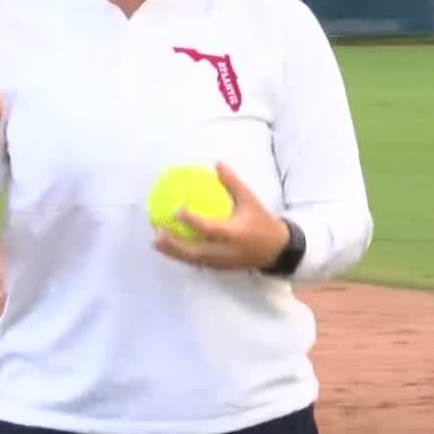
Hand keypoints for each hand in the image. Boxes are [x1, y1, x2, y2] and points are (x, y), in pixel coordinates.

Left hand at [153, 162, 288, 271]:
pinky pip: (198, 263)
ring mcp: (222, 263)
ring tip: (156, 243)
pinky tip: (170, 249)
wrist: (277, 250)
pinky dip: (183, 256)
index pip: (209, 228)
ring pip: (193, 260)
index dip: (192, 221)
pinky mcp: (220, 268)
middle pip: (195, 251)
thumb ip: (233, 183)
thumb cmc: (262, 222)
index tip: (176, 210)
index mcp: (234, 234)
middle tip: (158, 232)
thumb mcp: (251, 200)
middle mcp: (226, 251)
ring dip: (174, 253)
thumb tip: (217, 164)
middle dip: (175, 244)